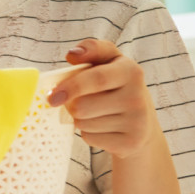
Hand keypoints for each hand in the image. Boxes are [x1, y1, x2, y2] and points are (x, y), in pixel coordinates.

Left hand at [47, 39, 160, 158]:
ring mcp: (137, 122)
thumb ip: (91, 50)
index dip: (71, 86)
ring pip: (83, 123)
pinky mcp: (131, 143)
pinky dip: (89, 133)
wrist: (142, 121)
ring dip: (81, 119)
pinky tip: (104, 127)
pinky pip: (90, 138)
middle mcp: (138, 96)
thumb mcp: (108, 61)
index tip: (52, 96)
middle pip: (82, 106)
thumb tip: (72, 54)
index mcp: (131, 71)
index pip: (96, 78)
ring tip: (97, 113)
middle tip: (79, 101)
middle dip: (71, 105)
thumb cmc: (115, 85)